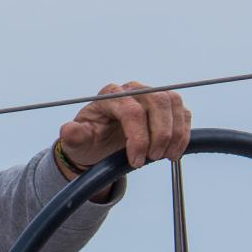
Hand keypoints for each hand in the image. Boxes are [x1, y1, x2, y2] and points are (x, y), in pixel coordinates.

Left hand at [57, 82, 191, 171]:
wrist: (100, 144)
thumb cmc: (89, 141)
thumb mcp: (77, 142)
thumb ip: (74, 137)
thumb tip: (69, 131)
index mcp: (109, 96)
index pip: (131, 111)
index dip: (138, 137)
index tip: (137, 161)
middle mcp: (132, 90)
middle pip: (157, 102)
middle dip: (160, 134)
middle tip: (154, 158)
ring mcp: (151, 95)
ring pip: (173, 103)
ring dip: (175, 133)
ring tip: (166, 156)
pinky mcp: (166, 106)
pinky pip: (183, 112)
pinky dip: (183, 133)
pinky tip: (174, 151)